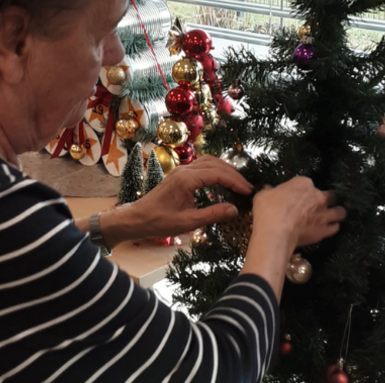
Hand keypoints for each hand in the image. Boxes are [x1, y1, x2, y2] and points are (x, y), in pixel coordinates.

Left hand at [102, 155, 252, 244]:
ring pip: (209, 162)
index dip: (235, 182)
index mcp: (186, 179)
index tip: (248, 191)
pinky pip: (202, 166)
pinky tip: (222, 181)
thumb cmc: (159, 222)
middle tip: (247, 188)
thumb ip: (212, 214)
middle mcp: (184, 171)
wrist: (136, 218)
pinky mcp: (179, 175)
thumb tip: (234, 209)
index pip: (218, 174)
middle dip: (233, 174)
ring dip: (225, 170)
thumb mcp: (188, 222)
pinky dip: (215, 171)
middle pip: (215, 164)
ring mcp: (181, 171)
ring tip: (238, 183)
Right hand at [252, 177, 344, 250]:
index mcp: (303, 184)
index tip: (296, 196)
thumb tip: (268, 190)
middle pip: (330, 195)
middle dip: (326, 199)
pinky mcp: (324, 230)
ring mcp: (323, 214)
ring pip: (339, 212)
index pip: (306, 183)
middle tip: (317, 205)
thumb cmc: (268, 210)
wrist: (276, 232)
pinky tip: (328, 229)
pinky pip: (335, 228)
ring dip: (336, 213)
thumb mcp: (263, 195)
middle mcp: (318, 196)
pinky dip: (333, 228)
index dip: (302, 190)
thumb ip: (269, 192)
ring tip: (332, 216)